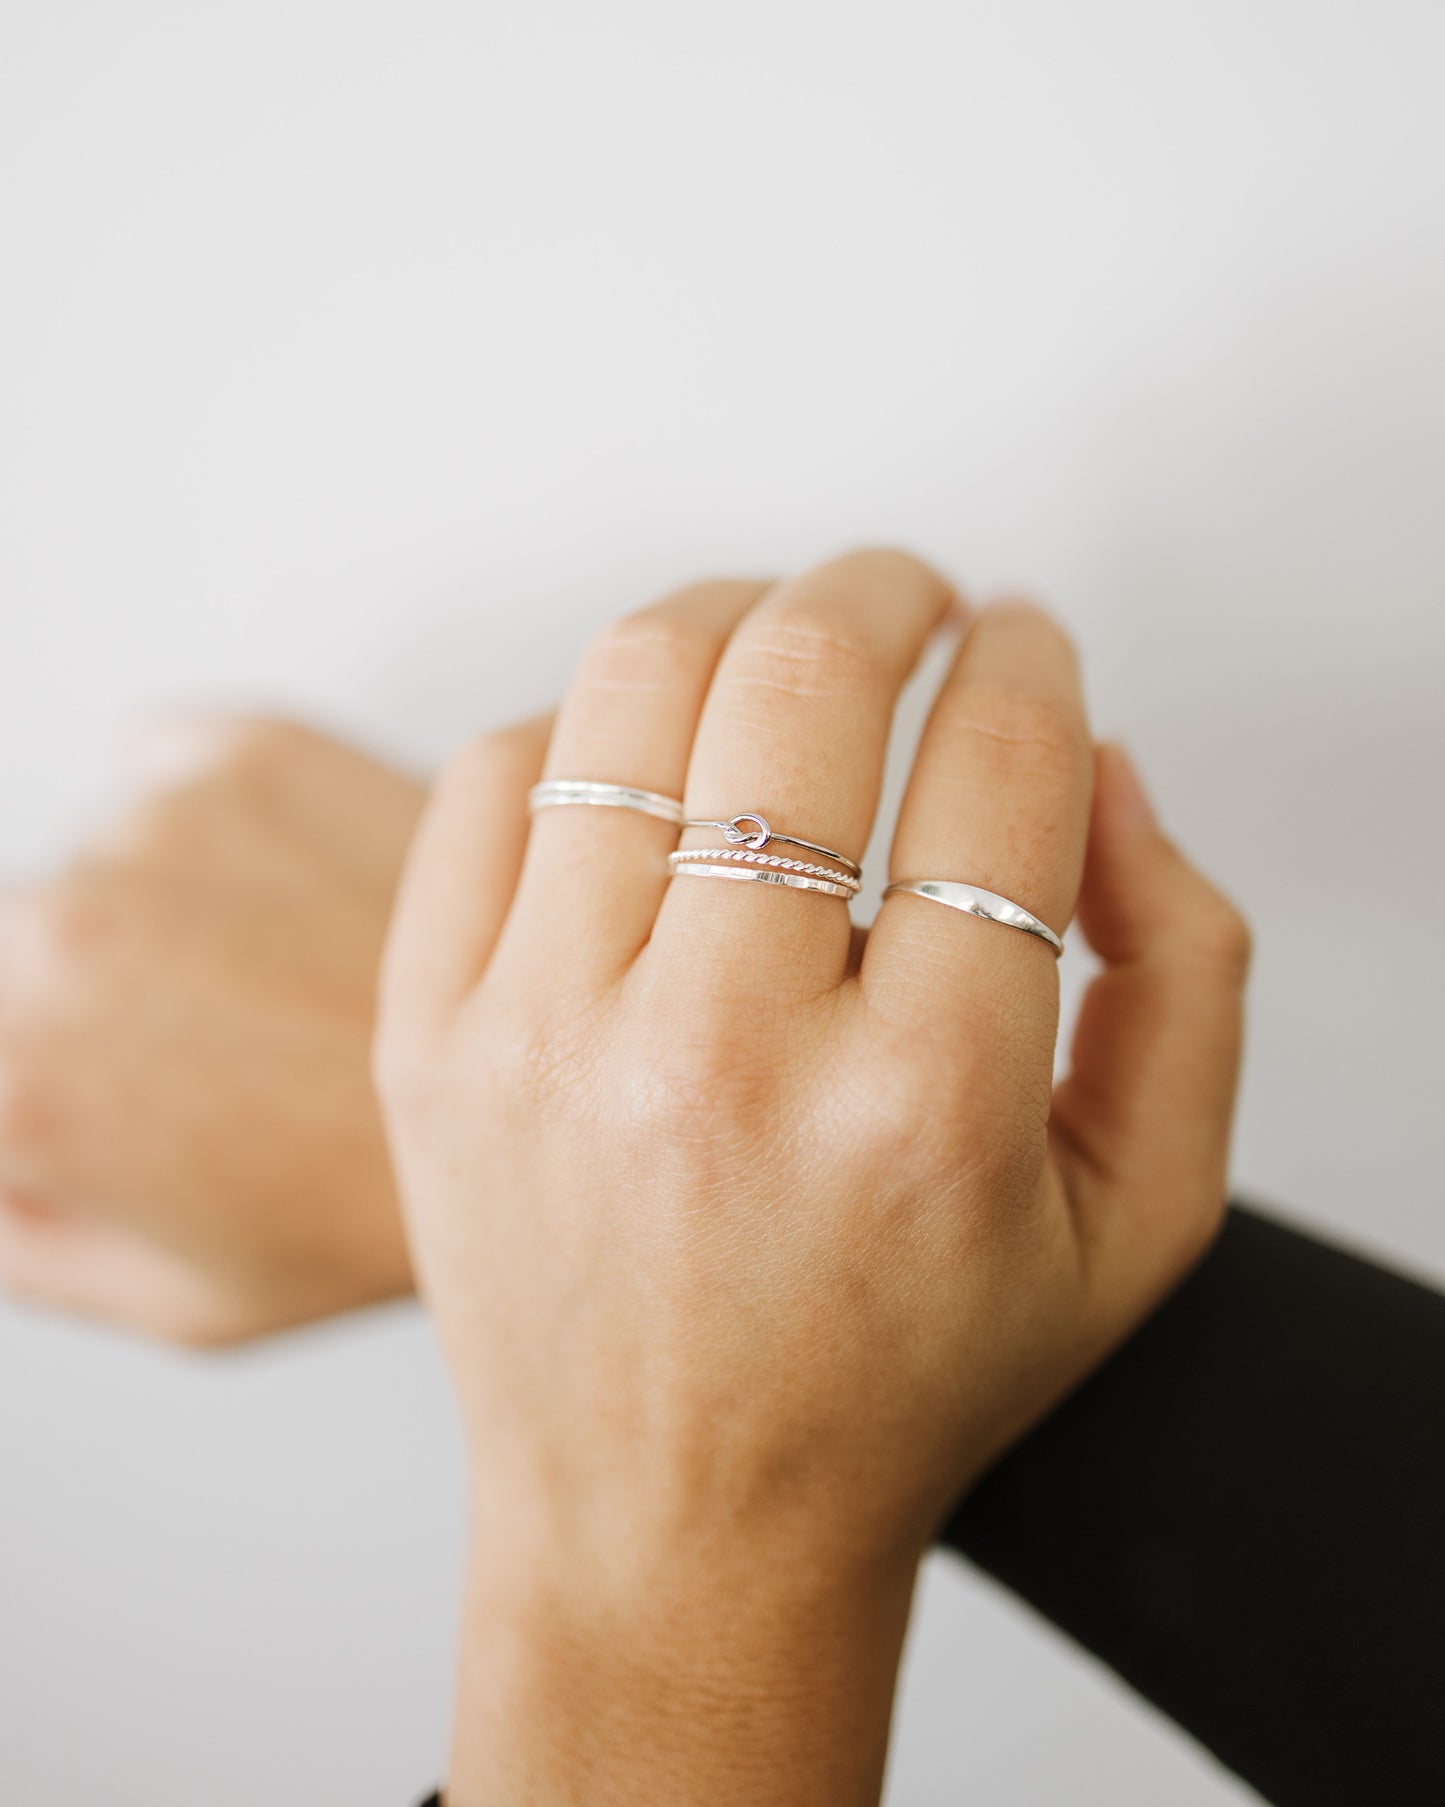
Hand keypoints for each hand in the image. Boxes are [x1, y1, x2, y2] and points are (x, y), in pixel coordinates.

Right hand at [0, 714, 543, 1344]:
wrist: (565, 1088)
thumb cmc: (380, 1205)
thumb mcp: (180, 1295)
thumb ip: (27, 1236)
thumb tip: (1, 1167)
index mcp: (21, 1073)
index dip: (51, 1064)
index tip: (130, 1073)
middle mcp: (65, 929)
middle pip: (24, 938)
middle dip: (101, 984)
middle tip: (230, 1036)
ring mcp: (162, 825)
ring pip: (107, 852)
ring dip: (169, 897)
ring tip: (290, 967)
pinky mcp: (254, 746)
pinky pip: (169, 765)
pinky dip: (213, 815)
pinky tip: (302, 891)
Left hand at [376, 556, 1250, 1805]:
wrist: (675, 1522)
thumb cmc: (904, 1375)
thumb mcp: (1141, 1217)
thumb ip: (1182, 973)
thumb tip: (1102, 767)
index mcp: (926, 1104)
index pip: (998, 763)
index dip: (1030, 657)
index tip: (1026, 642)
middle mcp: (724, 1057)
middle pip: (803, 677)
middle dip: (885, 586)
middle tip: (913, 597)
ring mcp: (550, 1038)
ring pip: (634, 687)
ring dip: (734, 611)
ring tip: (780, 637)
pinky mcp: (436, 1036)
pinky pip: (495, 778)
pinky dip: (585, 726)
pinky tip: (645, 764)